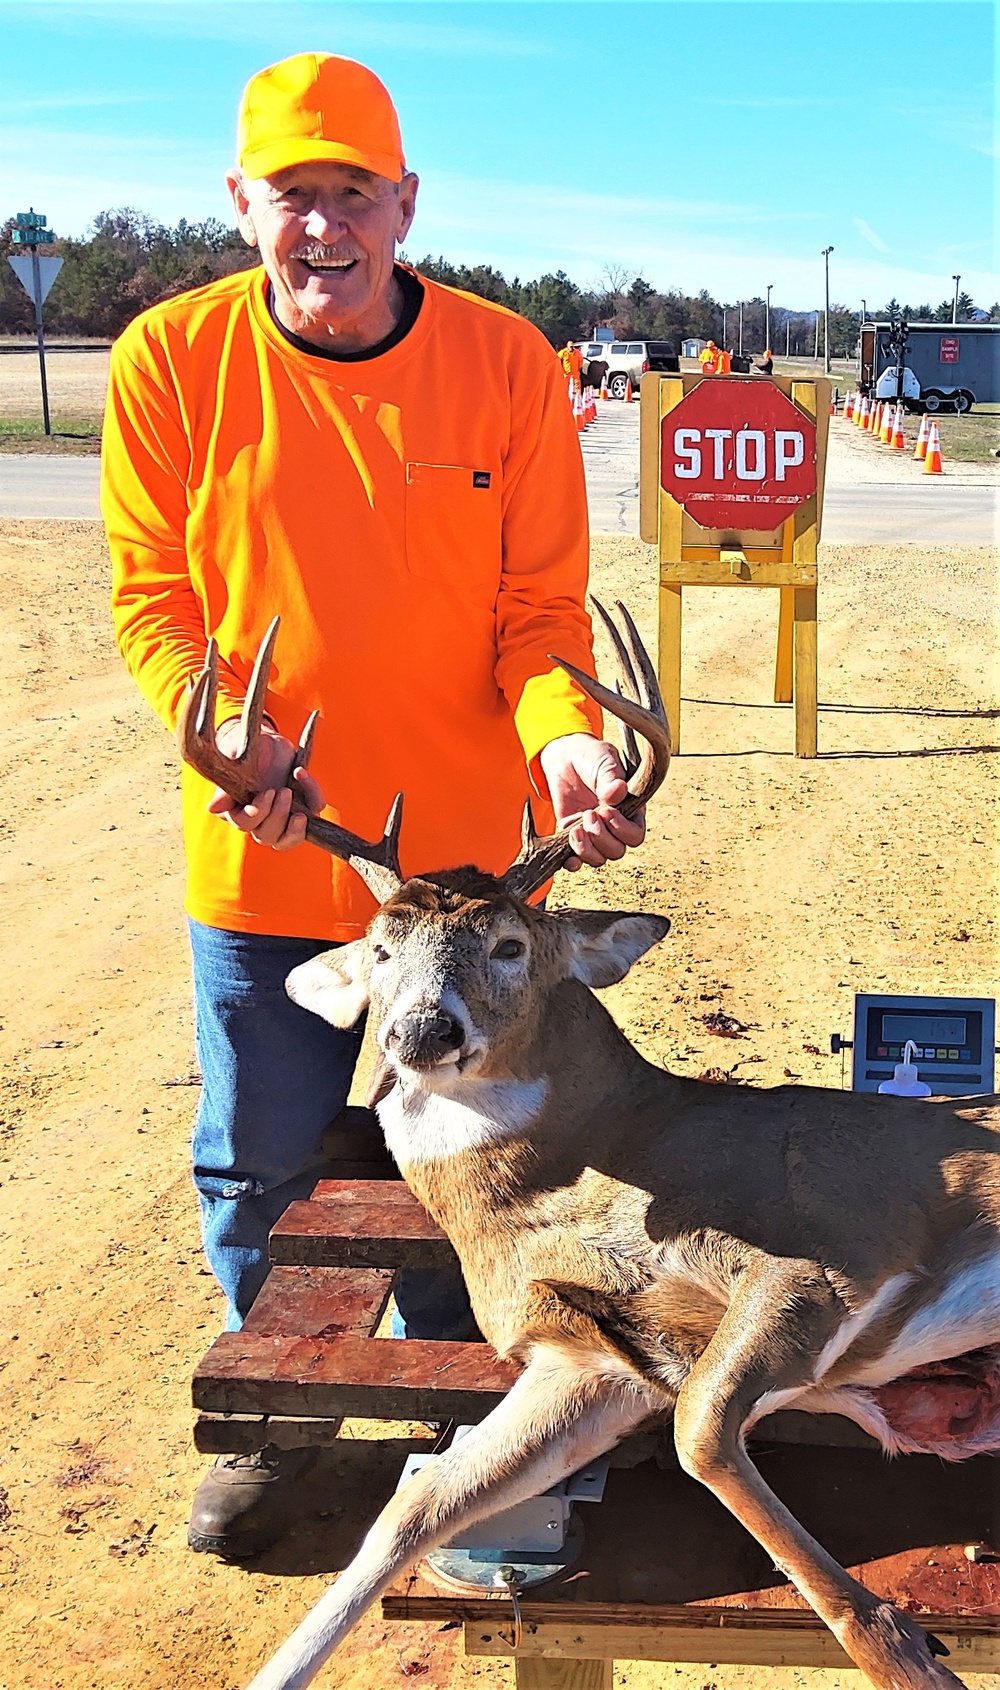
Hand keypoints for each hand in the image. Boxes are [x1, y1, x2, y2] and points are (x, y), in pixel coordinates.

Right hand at [206, 720, 326, 851]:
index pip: (244, 823)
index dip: (257, 812)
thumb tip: (214, 808)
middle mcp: (258, 819)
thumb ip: (225, 784)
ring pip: (286, 840)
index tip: (268, 792)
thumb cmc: (243, 749)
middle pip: (266, 836)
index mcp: (236, 809)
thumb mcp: (234, 759)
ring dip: (295, 828)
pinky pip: (313, 812)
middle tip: (284, 791)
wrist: (264, 741)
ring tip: (297, 805)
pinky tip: (302, 774)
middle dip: (277, 816)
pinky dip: (313, 794)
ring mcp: (281, 817)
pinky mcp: (303, 807)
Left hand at [538, 733, 644, 870]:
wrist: (566, 757)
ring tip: (576, 830)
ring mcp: (594, 833)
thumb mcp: (604, 761)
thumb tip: (618, 792)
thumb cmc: (592, 756)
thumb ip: (611, 777)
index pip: (635, 835)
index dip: (621, 829)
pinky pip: (577, 860)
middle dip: (601, 837)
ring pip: (599, 858)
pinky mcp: (573, 836)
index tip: (606, 811)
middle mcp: (615, 826)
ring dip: (587, 849)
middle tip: (588, 814)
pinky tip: (568, 857)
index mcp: (630, 809)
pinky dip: (573, 863)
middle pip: (617, 851)